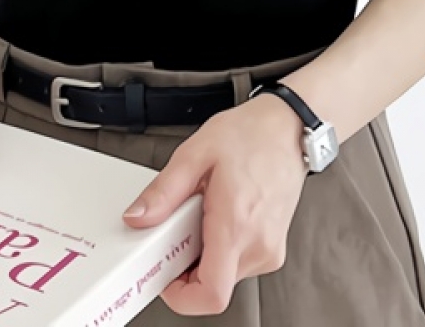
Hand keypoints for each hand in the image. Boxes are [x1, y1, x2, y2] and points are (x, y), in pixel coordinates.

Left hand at [122, 93, 307, 316]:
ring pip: (225, 275)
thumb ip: (163, 192)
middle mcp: (258, 246)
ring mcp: (269, 250)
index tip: (164, 278)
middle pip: (212, 284)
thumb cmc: (251, 136)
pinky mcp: (273, 248)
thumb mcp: (195, 154)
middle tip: (180, 226)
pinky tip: (219, 215)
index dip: (180, 296)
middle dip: (186, 264)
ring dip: (204, 254)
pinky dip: (221, 247)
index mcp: (236, 226)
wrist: (287, 127)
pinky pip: (238, 263)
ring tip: (204, 212)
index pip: (211, 295)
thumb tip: (137, 218)